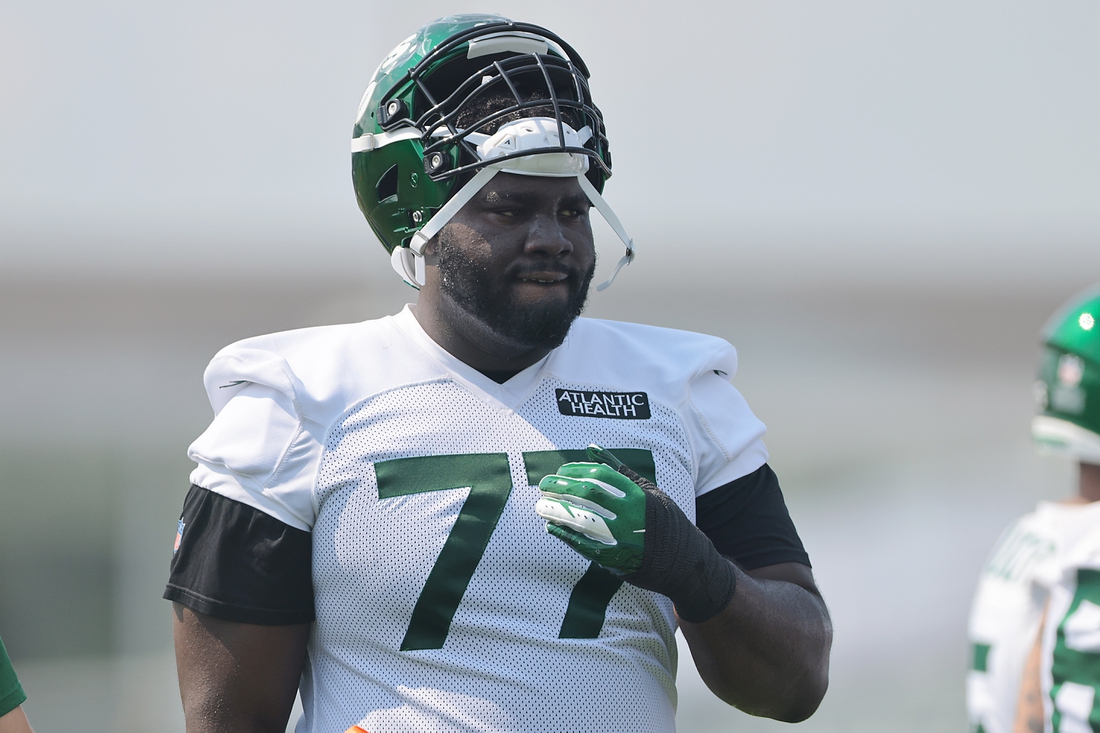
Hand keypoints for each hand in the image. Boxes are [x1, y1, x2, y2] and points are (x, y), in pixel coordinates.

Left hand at [535, 444, 736, 621]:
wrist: (685, 563)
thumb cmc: (665, 523)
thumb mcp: (650, 492)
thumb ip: (620, 471)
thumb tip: (592, 448)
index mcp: (638, 495)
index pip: (600, 475)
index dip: (575, 470)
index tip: (560, 470)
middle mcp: (630, 515)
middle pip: (587, 494)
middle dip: (560, 487)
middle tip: (543, 485)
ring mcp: (622, 538)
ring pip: (581, 520)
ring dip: (556, 511)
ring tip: (541, 506)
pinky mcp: (615, 560)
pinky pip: (583, 546)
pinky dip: (565, 536)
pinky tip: (552, 528)